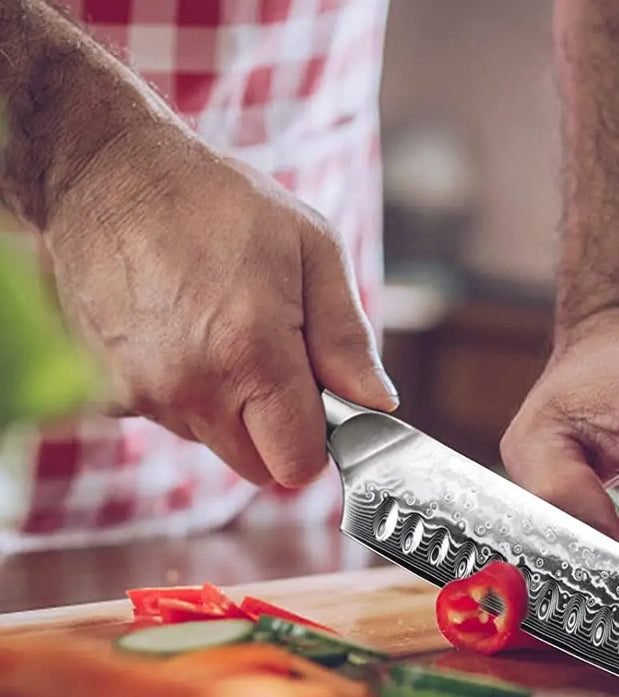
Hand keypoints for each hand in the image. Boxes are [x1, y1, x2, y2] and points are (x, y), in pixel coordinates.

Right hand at [41, 122, 395, 487]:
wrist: (104, 173)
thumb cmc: (218, 203)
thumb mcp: (312, 248)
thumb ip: (347, 338)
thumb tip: (376, 403)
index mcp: (251, 355)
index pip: (298, 464)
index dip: (318, 440)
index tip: (318, 403)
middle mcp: (192, 387)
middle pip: (257, 465)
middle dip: (275, 428)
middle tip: (271, 360)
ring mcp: (142, 393)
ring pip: (211, 442)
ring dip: (227, 408)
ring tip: (217, 331)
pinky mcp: (106, 392)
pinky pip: (166, 418)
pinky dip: (180, 392)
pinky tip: (175, 333)